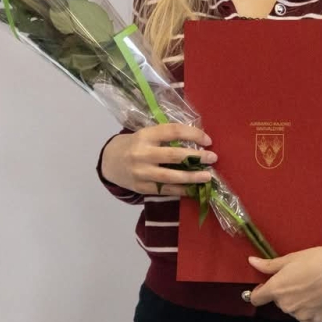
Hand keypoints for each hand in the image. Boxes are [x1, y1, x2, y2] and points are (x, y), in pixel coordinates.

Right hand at [100, 123, 216, 195]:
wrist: (109, 162)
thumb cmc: (133, 145)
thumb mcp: (145, 135)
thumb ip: (165, 137)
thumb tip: (196, 142)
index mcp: (144, 136)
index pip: (172, 131)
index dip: (192, 135)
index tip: (207, 140)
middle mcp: (142, 153)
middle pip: (173, 155)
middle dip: (196, 157)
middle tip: (213, 158)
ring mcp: (141, 172)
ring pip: (170, 176)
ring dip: (191, 177)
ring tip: (207, 177)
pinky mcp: (141, 187)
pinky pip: (164, 189)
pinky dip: (181, 190)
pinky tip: (193, 189)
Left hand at [245, 242, 321, 321]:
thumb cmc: (315, 260)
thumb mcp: (289, 259)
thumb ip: (268, 265)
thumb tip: (251, 262)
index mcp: (276, 290)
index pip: (256, 299)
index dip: (260, 291)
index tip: (267, 285)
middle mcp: (286, 306)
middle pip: (277, 302)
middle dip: (283, 294)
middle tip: (298, 281)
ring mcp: (302, 315)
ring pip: (292, 310)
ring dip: (296, 303)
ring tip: (310, 288)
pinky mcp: (316, 320)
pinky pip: (305, 320)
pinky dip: (308, 313)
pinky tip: (317, 300)